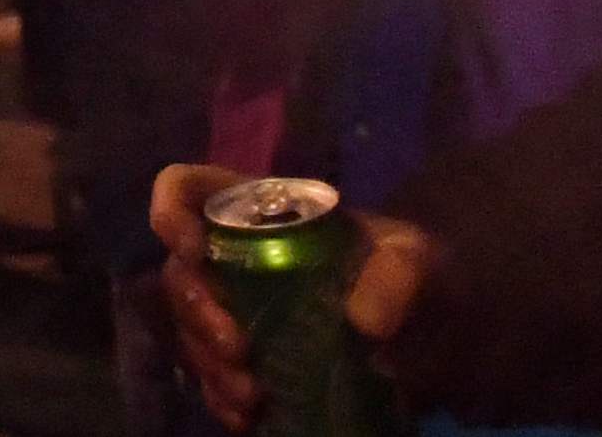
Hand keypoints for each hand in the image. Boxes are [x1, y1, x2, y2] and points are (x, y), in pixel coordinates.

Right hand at [152, 165, 435, 422]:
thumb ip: (397, 272)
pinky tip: (247, 418)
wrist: (431, 331)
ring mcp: (236, 308)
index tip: (194, 250)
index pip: (187, 188)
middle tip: (237, 349)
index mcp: (258, 213)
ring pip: (189, 329)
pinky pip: (211, 375)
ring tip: (251, 396)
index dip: (170, 210)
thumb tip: (364, 323)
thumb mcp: (415, 256)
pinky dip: (221, 398)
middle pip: (180, 271)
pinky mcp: (247, 356)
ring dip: (209, 363)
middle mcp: (232, 256)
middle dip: (197, 312)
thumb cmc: (412, 272)